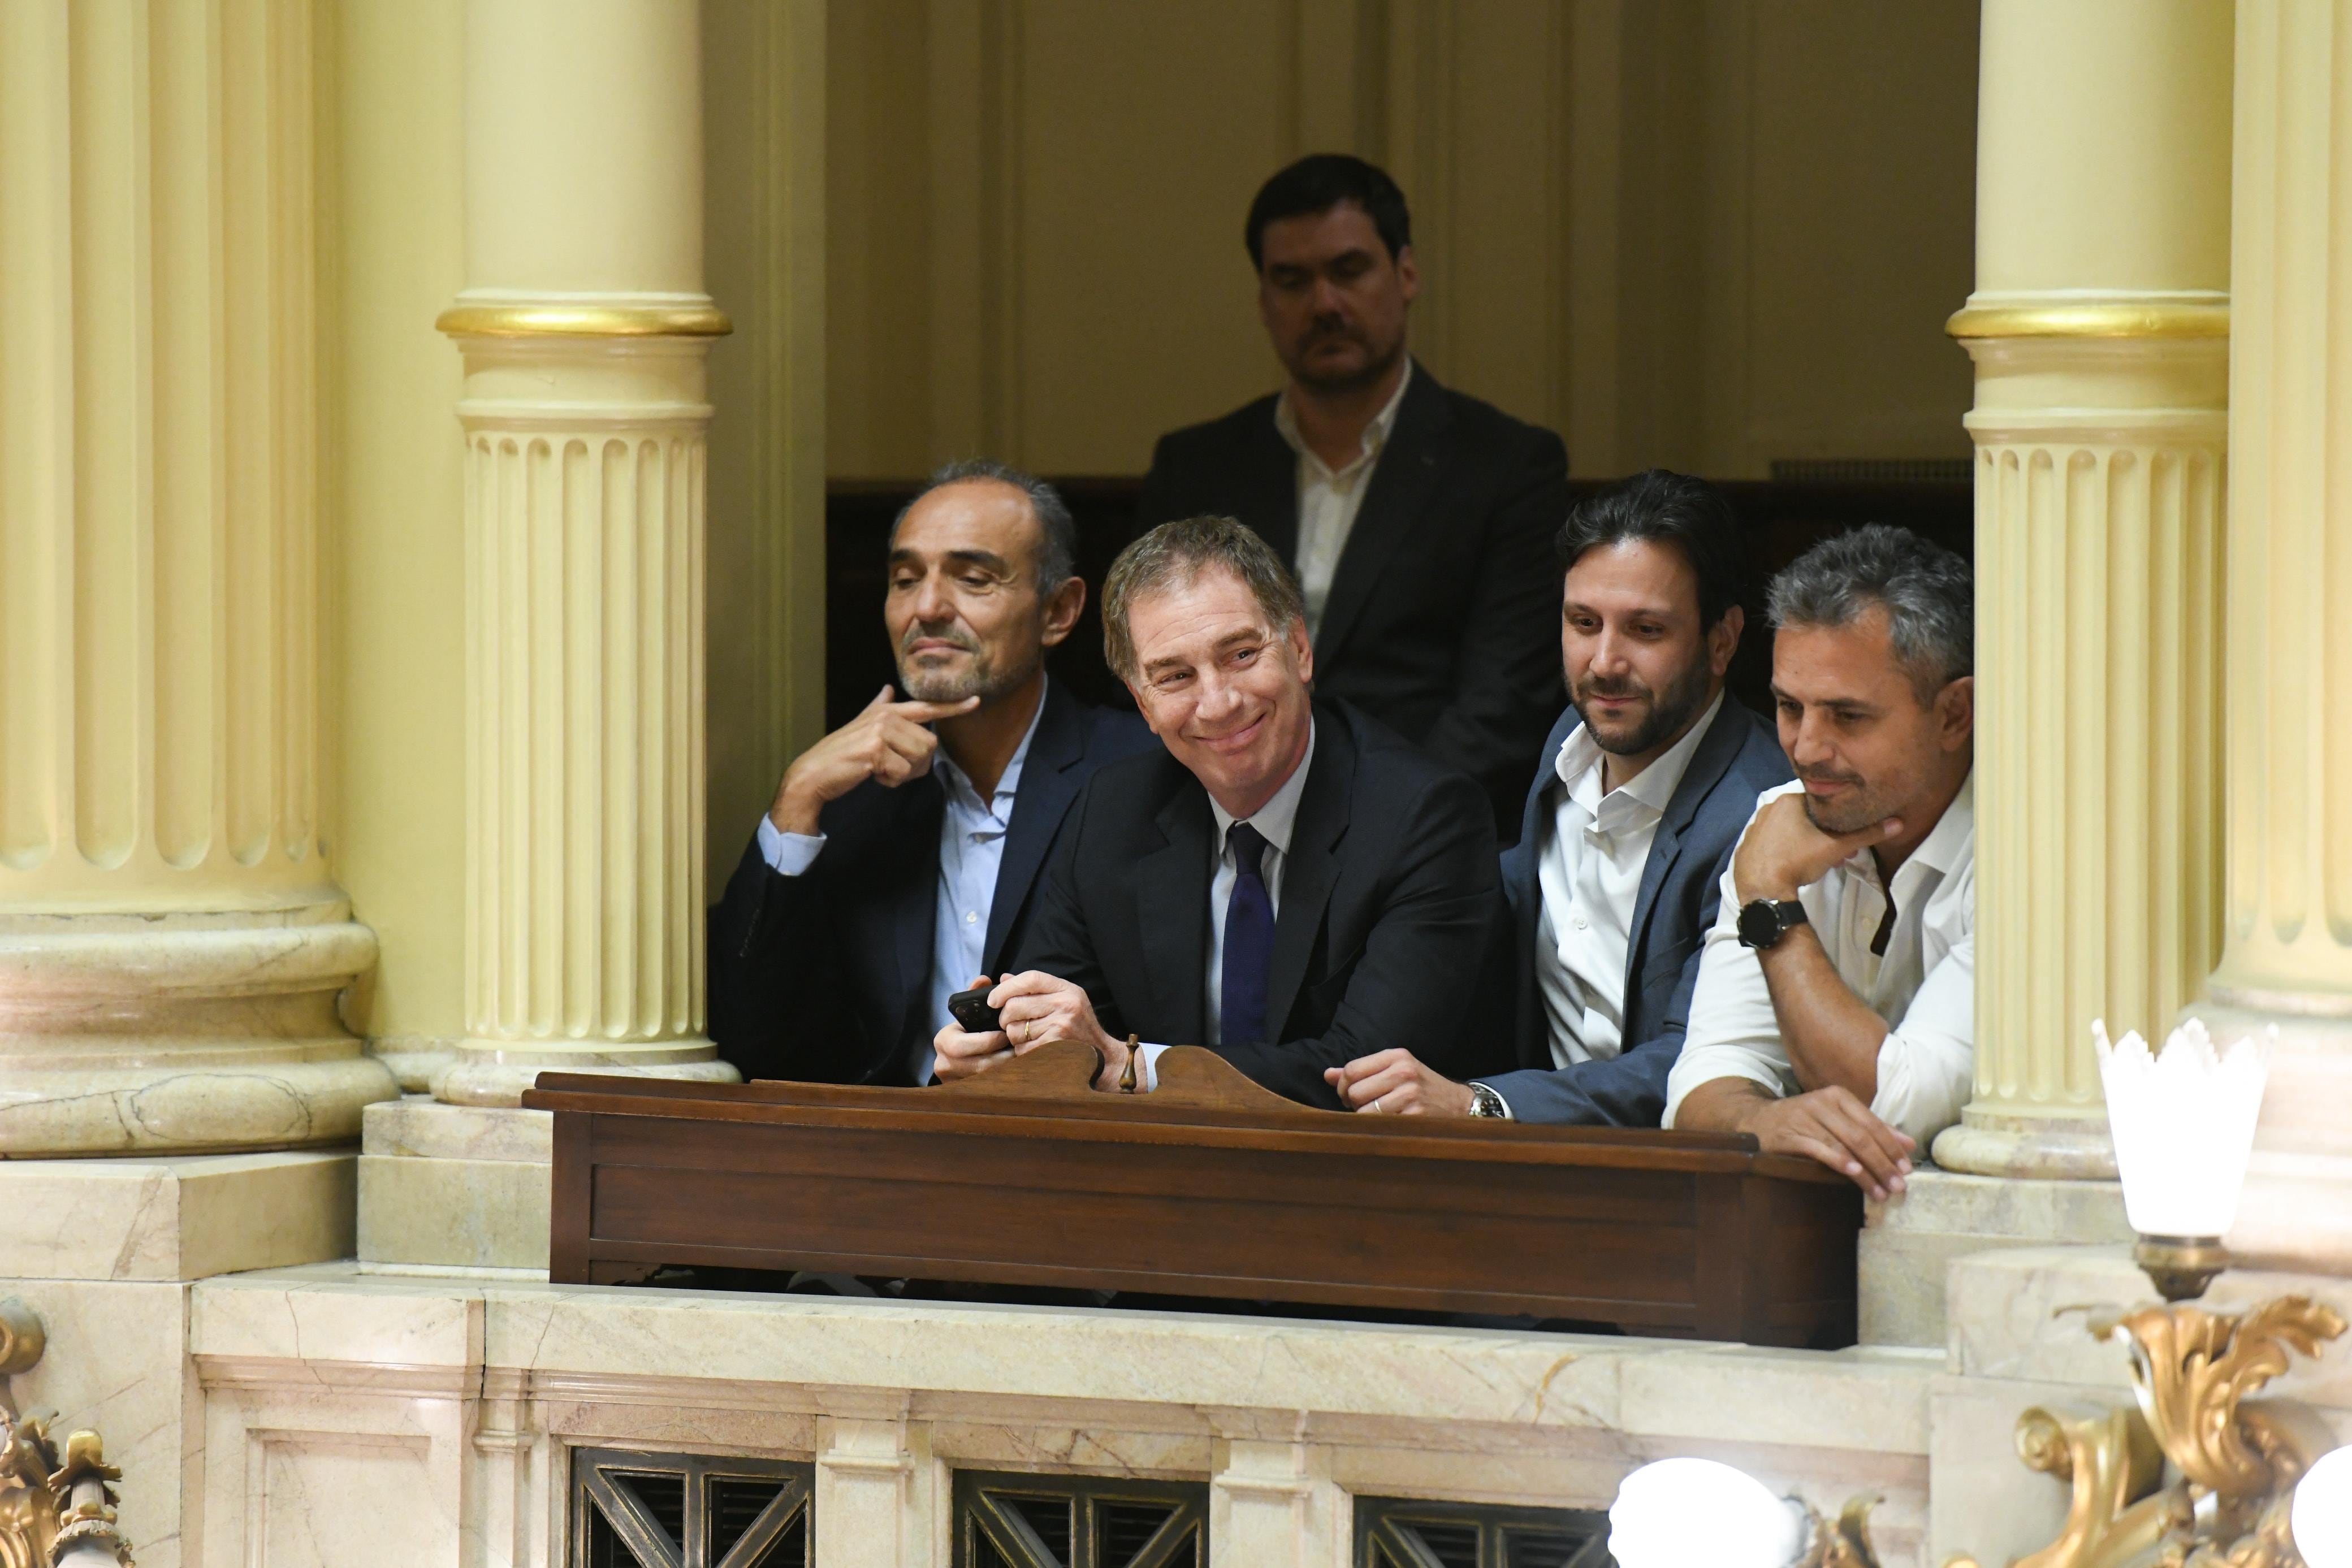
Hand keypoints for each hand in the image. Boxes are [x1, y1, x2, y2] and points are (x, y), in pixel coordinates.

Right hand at [769, 685, 980, 834]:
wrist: (815, 773)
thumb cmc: (842, 755)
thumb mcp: (861, 727)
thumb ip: (877, 708)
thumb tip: (886, 690)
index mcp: (886, 711)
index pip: (925, 707)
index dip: (952, 706)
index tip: (975, 701)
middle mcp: (886, 716)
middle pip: (929, 744)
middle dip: (915, 764)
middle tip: (891, 767)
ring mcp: (881, 731)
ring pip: (919, 758)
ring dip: (903, 773)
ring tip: (880, 769)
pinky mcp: (876, 749)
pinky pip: (903, 772)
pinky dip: (891, 781)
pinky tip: (873, 775)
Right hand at [932, 974, 1011, 1082]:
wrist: (959, 1058)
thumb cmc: (968, 1030)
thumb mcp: (968, 1013)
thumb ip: (975, 994)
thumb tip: (984, 979)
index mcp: (943, 1041)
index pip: (959, 1045)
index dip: (984, 1041)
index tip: (1004, 1035)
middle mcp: (944, 1063)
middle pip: (975, 1066)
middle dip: (999, 1057)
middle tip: (1017, 1048)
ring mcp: (954, 1081)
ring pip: (984, 1079)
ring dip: (1005, 1069)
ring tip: (1022, 1057)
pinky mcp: (965, 1092)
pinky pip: (988, 1087)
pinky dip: (1004, 1078)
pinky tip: (1018, 1069)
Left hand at [989, 971, 1117, 1058]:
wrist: (1103, 1057)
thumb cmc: (1079, 1027)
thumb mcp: (1065, 1000)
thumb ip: (1036, 989)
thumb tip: (1004, 979)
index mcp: (1067, 990)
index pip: (1030, 979)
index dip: (1006, 988)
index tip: (993, 1000)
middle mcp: (1065, 1005)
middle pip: (1015, 1005)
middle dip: (1005, 1017)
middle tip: (1010, 1023)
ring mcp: (1061, 1027)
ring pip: (1014, 1029)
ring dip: (1014, 1036)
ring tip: (1028, 1037)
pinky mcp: (1054, 1048)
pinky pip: (1021, 1048)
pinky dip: (1022, 1051)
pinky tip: (1033, 1050)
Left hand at [1322, 1049, 1474, 1115]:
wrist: (1460, 1105)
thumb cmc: (1422, 1087)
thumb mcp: (1396, 1070)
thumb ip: (1362, 1071)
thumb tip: (1327, 1075)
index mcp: (1397, 1056)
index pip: (1351, 1069)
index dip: (1342, 1086)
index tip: (1348, 1095)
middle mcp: (1403, 1072)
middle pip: (1354, 1091)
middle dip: (1352, 1104)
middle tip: (1364, 1107)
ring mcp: (1410, 1095)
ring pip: (1364, 1111)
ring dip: (1364, 1118)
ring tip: (1377, 1116)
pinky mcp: (1415, 1116)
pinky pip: (1380, 1126)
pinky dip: (1378, 1129)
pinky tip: (1389, 1125)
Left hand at [1733, 792, 1901, 903]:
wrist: (1763, 889)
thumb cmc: (1798, 860)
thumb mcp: (1837, 846)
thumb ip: (1867, 833)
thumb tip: (1898, 823)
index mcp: (1788, 800)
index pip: (1820, 803)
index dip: (1837, 820)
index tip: (1846, 837)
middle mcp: (1768, 809)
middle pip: (1804, 818)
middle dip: (1824, 835)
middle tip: (1838, 854)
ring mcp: (1754, 828)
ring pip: (1788, 831)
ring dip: (1806, 844)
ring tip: (1819, 864)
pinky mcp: (1745, 846)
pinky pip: (1771, 844)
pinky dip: (1785, 852)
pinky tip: (1794, 867)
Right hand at [1745, 1085, 1915, 1197]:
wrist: (1758, 1121)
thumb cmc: (1804, 1121)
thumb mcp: (1838, 1119)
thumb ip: (1872, 1129)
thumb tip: (1908, 1144)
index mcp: (1838, 1097)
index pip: (1872, 1123)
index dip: (1892, 1147)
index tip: (1907, 1169)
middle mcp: (1823, 1103)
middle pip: (1861, 1136)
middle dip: (1883, 1163)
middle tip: (1898, 1186)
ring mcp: (1806, 1118)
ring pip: (1845, 1145)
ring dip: (1866, 1171)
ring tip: (1881, 1191)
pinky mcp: (1791, 1134)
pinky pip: (1820, 1149)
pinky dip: (1839, 1161)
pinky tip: (1854, 1173)